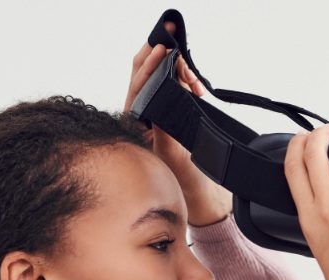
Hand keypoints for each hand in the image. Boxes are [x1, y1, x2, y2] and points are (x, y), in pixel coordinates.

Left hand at [123, 21, 230, 222]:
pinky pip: (171, 87)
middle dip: (157, 56)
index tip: (163, 51)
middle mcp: (139, 116)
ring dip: (175, 69)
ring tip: (191, 74)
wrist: (193, 191)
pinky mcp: (167, 112)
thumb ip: (163, 128)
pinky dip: (184, 80)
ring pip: (159, 79)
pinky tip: (195, 86)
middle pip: (142, 75)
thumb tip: (161, 99)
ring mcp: (153, 113)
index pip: (136, 87)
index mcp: (132, 125)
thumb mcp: (169, 154)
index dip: (148, 67)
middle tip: (170, 38)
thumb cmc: (177, 177)